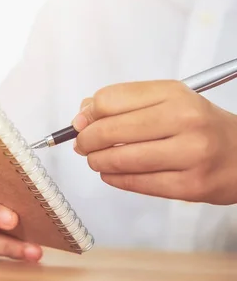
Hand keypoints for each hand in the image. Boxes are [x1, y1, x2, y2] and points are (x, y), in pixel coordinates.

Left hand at [71, 80, 236, 204]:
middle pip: (110, 130)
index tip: (81, 122)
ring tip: (96, 160)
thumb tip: (81, 116)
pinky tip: (111, 173)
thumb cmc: (199, 126)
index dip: (88, 114)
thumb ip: (123, 103)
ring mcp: (190, 154)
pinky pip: (136, 183)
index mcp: (174, 94)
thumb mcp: (168, 101)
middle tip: (82, 145)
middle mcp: (184, 120)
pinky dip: (114, 178)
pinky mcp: (190, 186)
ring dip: (97, 161)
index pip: (110, 100)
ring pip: (120, 159)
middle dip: (86, 141)